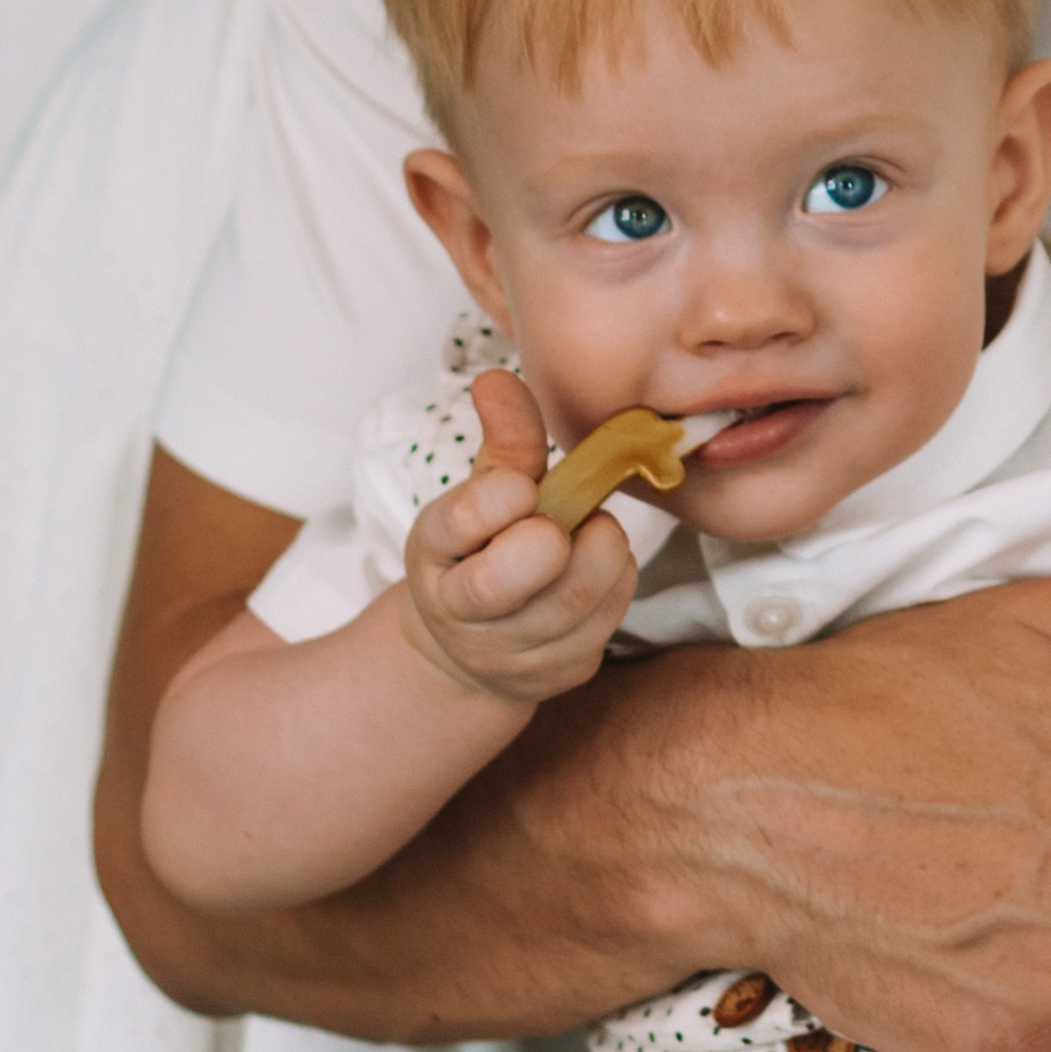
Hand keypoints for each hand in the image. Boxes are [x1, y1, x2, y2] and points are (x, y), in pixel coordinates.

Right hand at [400, 370, 635, 702]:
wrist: (475, 650)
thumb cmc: (487, 552)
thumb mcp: (482, 494)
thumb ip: (501, 442)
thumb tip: (496, 377)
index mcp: (432, 557)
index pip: (456, 522)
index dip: (498, 495)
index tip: (522, 485)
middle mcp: (462, 614)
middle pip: (505, 580)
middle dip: (550, 537)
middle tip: (565, 520)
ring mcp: (512, 654)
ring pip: (573, 601)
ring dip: (600, 551)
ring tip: (592, 532)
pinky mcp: (561, 673)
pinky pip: (608, 618)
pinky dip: (618, 579)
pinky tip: (601, 565)